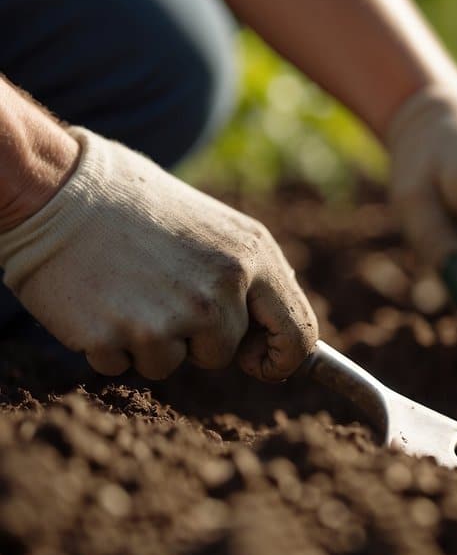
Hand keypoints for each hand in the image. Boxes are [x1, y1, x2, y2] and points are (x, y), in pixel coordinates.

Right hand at [0, 128, 317, 380]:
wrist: (58, 188)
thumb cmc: (139, 207)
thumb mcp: (217, 229)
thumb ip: (249, 279)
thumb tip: (273, 333)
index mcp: (253, 257)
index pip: (299, 336)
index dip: (279, 359)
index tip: (259, 363)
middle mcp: (221, 290)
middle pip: (225, 354)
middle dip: (196, 339)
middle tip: (160, 291)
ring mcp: (171, 316)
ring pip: (172, 365)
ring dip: (150, 341)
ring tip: (129, 289)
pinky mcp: (120, 336)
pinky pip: (124, 366)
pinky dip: (109, 345)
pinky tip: (98, 299)